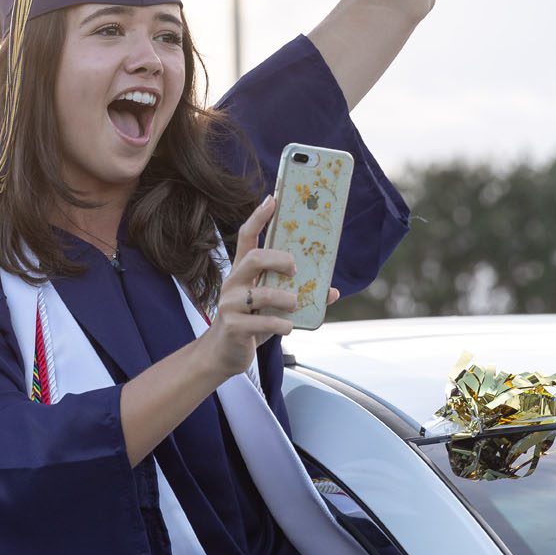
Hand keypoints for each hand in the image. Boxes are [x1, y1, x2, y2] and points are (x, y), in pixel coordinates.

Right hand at [201, 196, 298, 379]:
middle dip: (277, 258)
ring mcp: (230, 305)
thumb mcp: (273, 307)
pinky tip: (288, 326)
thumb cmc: (250, 324)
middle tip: (295, 267)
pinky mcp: (233, 326)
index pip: (246, 237)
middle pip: (252, 257)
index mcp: (243, 273)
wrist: (223, 355)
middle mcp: (233, 283)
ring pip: (259, 292)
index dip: (259, 217)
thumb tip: (333, 291)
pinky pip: (261, 321)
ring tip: (295, 303)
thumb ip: (298, 294)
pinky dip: (280, 324)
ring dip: (283, 297)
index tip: (273, 199)